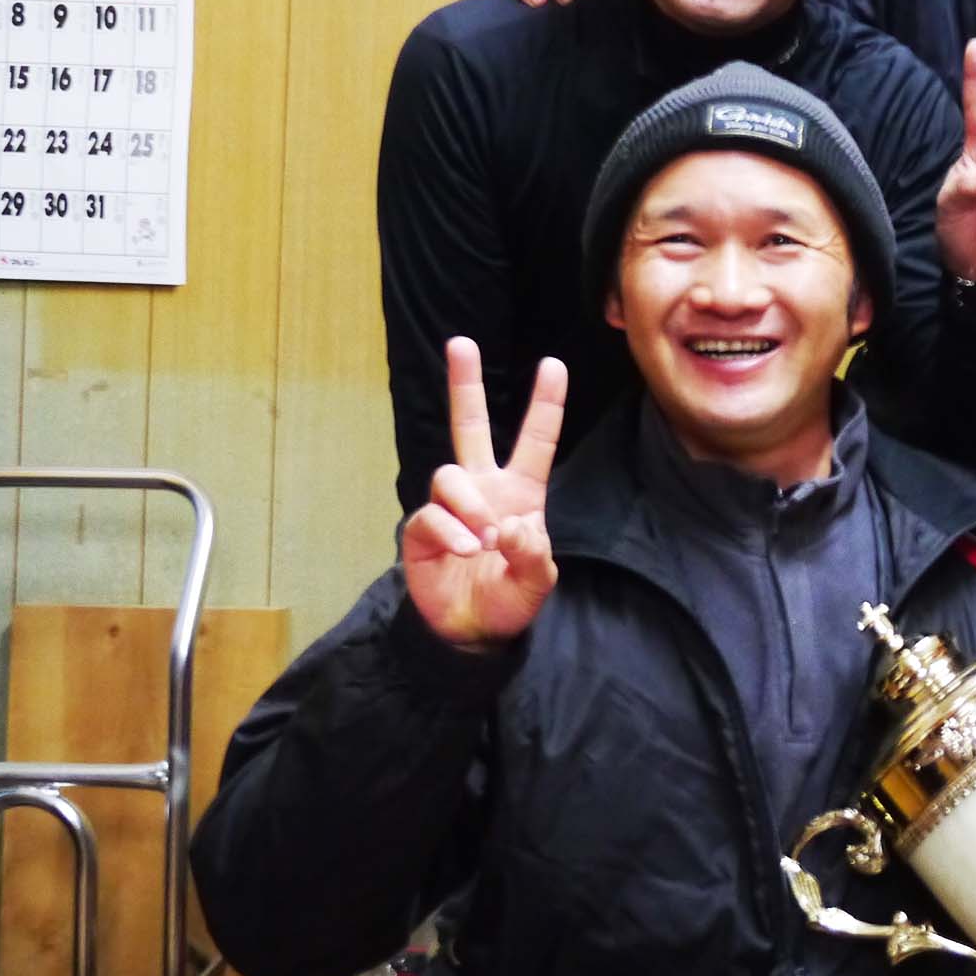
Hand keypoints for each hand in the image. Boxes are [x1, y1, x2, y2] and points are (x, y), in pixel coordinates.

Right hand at [401, 338, 565, 648]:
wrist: (470, 634)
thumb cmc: (509, 601)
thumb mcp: (537, 582)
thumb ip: (534, 555)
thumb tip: (512, 526)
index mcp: (520, 493)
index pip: (535, 442)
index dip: (545, 405)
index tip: (554, 364)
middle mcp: (483, 490)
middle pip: (469, 426)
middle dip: (464, 384)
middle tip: (460, 341)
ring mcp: (450, 507)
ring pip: (450, 475)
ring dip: (469, 505)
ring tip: (483, 540)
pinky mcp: (421, 529)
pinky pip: (431, 513)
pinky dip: (451, 531)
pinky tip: (464, 550)